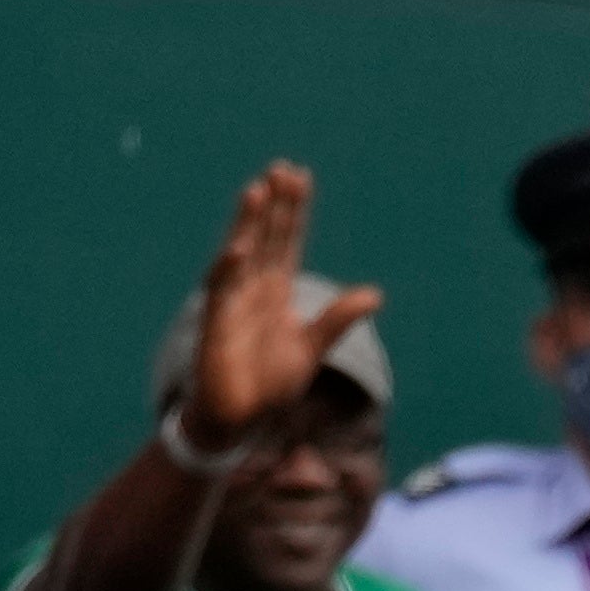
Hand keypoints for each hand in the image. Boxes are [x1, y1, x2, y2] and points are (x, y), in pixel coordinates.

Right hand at [176, 163, 383, 453]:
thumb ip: (338, 319)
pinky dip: (227, 270)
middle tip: (281, 168)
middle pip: (265, 238)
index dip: (294, 211)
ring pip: (240, 255)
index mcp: (275, 291)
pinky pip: (220, 293)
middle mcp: (252, 290)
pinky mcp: (215, 327)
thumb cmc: (268, 384)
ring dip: (248, 225)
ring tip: (257, 190)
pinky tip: (238, 248)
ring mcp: (232, 304)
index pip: (287, 241)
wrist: (240, 422)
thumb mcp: (312, 347)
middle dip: (273, 206)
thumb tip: (375, 294)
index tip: (300, 177)